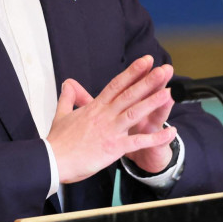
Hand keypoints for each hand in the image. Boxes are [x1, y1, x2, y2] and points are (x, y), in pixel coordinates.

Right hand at [47, 55, 178, 183]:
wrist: (52, 160)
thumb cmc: (57, 141)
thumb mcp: (61, 114)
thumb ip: (68, 98)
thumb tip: (68, 84)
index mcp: (95, 107)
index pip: (117, 85)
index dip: (133, 71)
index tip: (146, 61)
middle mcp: (104, 115)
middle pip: (129, 94)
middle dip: (148, 81)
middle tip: (165, 69)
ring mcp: (110, 130)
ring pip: (135, 113)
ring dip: (153, 102)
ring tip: (170, 93)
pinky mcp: (113, 147)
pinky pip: (138, 141)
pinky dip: (156, 138)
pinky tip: (170, 132)